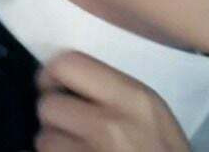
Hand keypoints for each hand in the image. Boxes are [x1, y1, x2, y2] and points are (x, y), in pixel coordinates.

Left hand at [33, 50, 190, 151]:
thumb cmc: (164, 150)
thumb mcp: (152, 110)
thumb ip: (114, 90)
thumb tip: (68, 78)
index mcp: (131, 96)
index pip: (68, 65)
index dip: (52, 74)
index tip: (54, 85)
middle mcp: (108, 123)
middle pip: (48, 105)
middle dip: (53, 115)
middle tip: (66, 122)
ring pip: (43, 140)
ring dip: (54, 143)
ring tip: (76, 147)